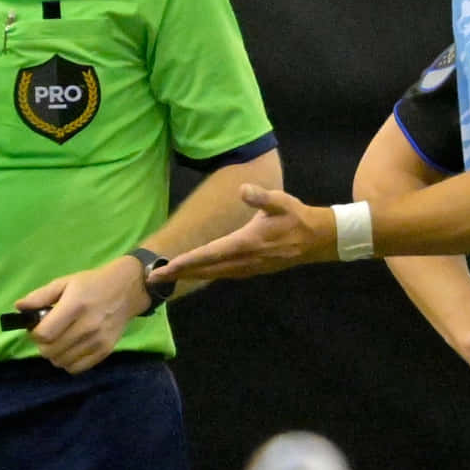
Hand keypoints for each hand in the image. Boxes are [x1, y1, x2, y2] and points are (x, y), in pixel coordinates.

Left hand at [14, 256, 146, 374]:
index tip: (38, 326)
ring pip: (61, 362)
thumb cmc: (92, 284)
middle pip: (50, 351)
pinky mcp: (105, 351)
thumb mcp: (66, 282)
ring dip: (55, 354)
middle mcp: (87, 326)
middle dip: (43, 344)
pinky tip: (72, 348)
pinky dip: (68, 362)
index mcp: (75, 306)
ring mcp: (97, 340)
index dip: (35, 333)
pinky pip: (76, 368)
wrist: (127, 290)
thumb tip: (18, 308)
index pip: (44, 334)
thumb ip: (40, 296)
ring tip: (61, 340)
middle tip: (50, 333)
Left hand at [150, 184, 336, 281]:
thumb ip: (261, 197)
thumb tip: (244, 190)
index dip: (187, 262)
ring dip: (191, 276)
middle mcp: (245, 260)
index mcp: (247, 243)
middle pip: (206, 269)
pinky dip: (206, 274)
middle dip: (180, 274)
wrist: (316, 239)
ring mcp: (249, 267)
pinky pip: (223, 274)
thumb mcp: (280, 201)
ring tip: (169, 277)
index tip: (167, 267)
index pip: (210, 254)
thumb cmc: (295, 216)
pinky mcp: (253, 269)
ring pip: (214, 274)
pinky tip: (197, 272)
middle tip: (154, 279)